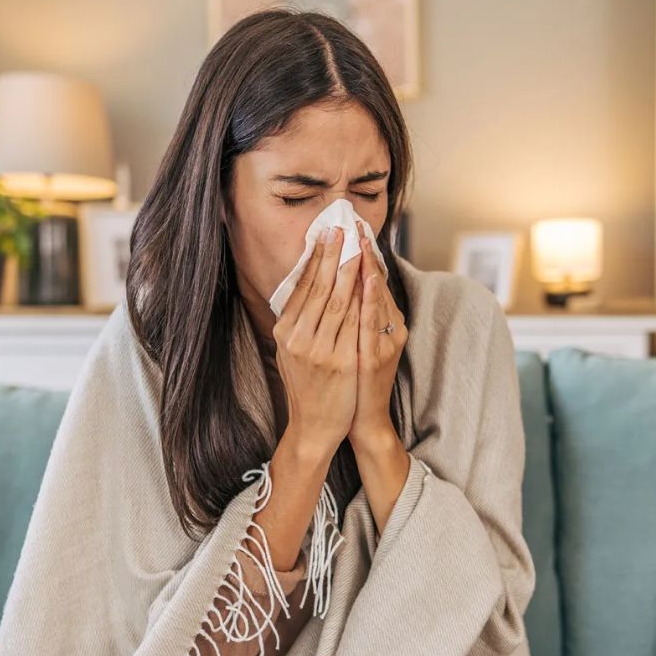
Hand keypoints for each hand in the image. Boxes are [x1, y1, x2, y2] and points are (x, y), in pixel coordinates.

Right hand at [274, 226, 362, 459]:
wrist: (314, 426)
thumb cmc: (306, 387)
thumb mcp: (290, 353)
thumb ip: (295, 323)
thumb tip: (303, 288)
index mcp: (285, 333)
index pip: (301, 288)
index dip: (314, 259)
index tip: (324, 236)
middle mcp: (299, 339)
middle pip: (319, 288)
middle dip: (331, 255)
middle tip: (341, 228)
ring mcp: (320, 351)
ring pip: (338, 300)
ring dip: (349, 269)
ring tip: (357, 245)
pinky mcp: (341, 362)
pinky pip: (355, 323)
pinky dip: (362, 297)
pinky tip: (369, 278)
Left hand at [349, 221, 407, 451]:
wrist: (359, 421)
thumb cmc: (353, 382)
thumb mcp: (354, 343)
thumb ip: (352, 315)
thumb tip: (338, 284)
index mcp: (385, 324)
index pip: (374, 282)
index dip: (365, 254)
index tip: (354, 227)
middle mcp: (390, 329)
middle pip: (377, 285)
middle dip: (366, 252)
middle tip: (355, 223)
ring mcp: (386, 343)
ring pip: (377, 299)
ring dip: (369, 268)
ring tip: (362, 241)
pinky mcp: (377, 357)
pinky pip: (372, 322)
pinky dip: (371, 298)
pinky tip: (367, 278)